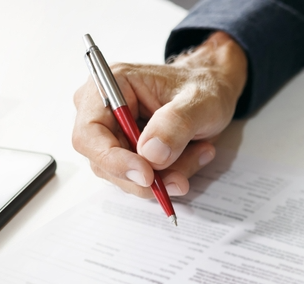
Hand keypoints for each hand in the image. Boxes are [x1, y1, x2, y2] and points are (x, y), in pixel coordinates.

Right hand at [72, 31, 247, 197]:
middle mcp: (104, 109)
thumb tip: (150, 154)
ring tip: (200, 152)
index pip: (89, 132)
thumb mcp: (201, 101)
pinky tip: (194, 154)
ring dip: (165, 175)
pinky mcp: (127, 152)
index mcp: (112, 83)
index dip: (113, 160)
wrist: (213, 92)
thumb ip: (176, 124)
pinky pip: (142, 179)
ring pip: (126, 176)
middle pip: (105, 162)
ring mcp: (113, 133)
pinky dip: (169, 176)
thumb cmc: (204, 88)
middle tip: (182, 178)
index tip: (147, 175)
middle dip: (147, 176)